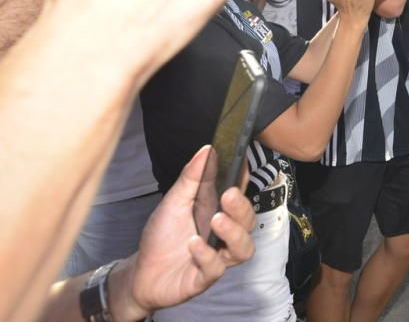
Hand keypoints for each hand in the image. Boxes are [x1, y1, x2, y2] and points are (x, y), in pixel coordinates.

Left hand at [113, 146, 255, 319]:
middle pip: (248, 220)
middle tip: (227, 195)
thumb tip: (207, 150)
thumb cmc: (161, 236)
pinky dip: (206, 255)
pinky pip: (216, 268)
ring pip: (243, 247)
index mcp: (217, 211)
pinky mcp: (204, 277)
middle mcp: (223, 234)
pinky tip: (193, 244)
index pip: (240, 193)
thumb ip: (191, 178)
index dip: (245, 180)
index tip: (243, 164)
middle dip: (242, 207)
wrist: (141, 273)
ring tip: (216, 220)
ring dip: (233, 232)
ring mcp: (217, 256)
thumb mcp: (173, 202)